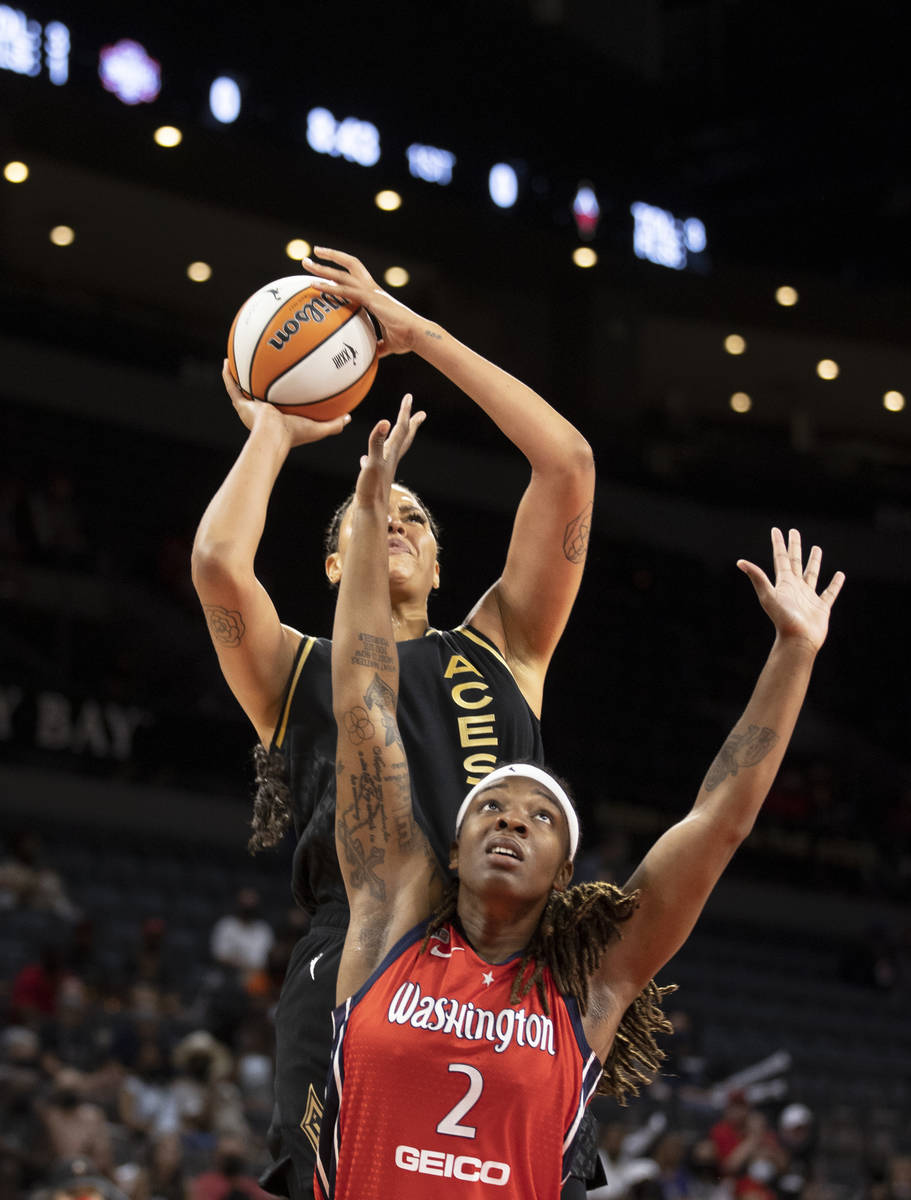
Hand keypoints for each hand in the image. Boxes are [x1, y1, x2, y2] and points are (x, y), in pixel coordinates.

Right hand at [222, 360, 350, 445]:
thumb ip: (334, 423)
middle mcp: (262, 414)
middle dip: (261, 384)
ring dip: (241, 377)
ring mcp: (250, 409)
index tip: (286, 386)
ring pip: (243, 390)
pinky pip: (232, 387)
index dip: (283, 397)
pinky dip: (228, 376)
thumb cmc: (295, 435)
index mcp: (278, 419)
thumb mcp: (319, 428)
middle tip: (263, 370)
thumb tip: (349, 417)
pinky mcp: (241, 405)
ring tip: (239, 362)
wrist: (273, 436)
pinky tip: (226, 362)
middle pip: (260, 395)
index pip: (281, 406)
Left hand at [301, 247, 421, 356]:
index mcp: (376, 295)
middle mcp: (373, 289)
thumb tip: (371, 356)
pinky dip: (329, 287)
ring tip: (306, 263)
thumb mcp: (388, 344)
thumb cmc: (406, 339)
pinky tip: (315, 286)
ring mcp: (372, 292)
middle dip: (331, 257)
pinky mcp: (371, 300)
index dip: (343, 268)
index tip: (330, 264)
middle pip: (350, 265)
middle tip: (312, 254)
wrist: (417, 335)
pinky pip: (346, 291)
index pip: (358, 275)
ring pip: (343, 274)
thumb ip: (378, 346)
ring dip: (323, 268)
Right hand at [354, 395, 425, 506]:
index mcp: (391, 452)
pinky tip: (364, 459)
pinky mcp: (375, 476)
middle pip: (404, 437)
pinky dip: (371, 456)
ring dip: (396, 437)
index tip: (409, 397)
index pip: (400, 428)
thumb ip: (377, 441)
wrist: (370, 511)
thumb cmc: (372, 488)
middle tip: (421, 413)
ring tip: (396, 431)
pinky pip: (374, 461)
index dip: (405, 412)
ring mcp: (384, 467)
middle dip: (411, 424)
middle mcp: (390, 458)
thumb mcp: (374, 461)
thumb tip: (386, 422)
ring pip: (392, 449)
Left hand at [738, 527, 844, 651]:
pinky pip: (829, 592)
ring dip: (814, 561)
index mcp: (783, 583)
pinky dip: (835, 584)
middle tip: (794, 532)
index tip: (776, 530)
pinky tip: (840, 575)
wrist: (797, 639)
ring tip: (817, 548)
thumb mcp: (768, 595)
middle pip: (795, 562)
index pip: (780, 559)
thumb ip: (757, 577)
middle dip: (795, 547)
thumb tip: (740, 562)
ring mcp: (808, 596)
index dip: (779, 544)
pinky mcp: (821, 606)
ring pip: (812, 573)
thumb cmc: (782, 618)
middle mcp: (795, 587)